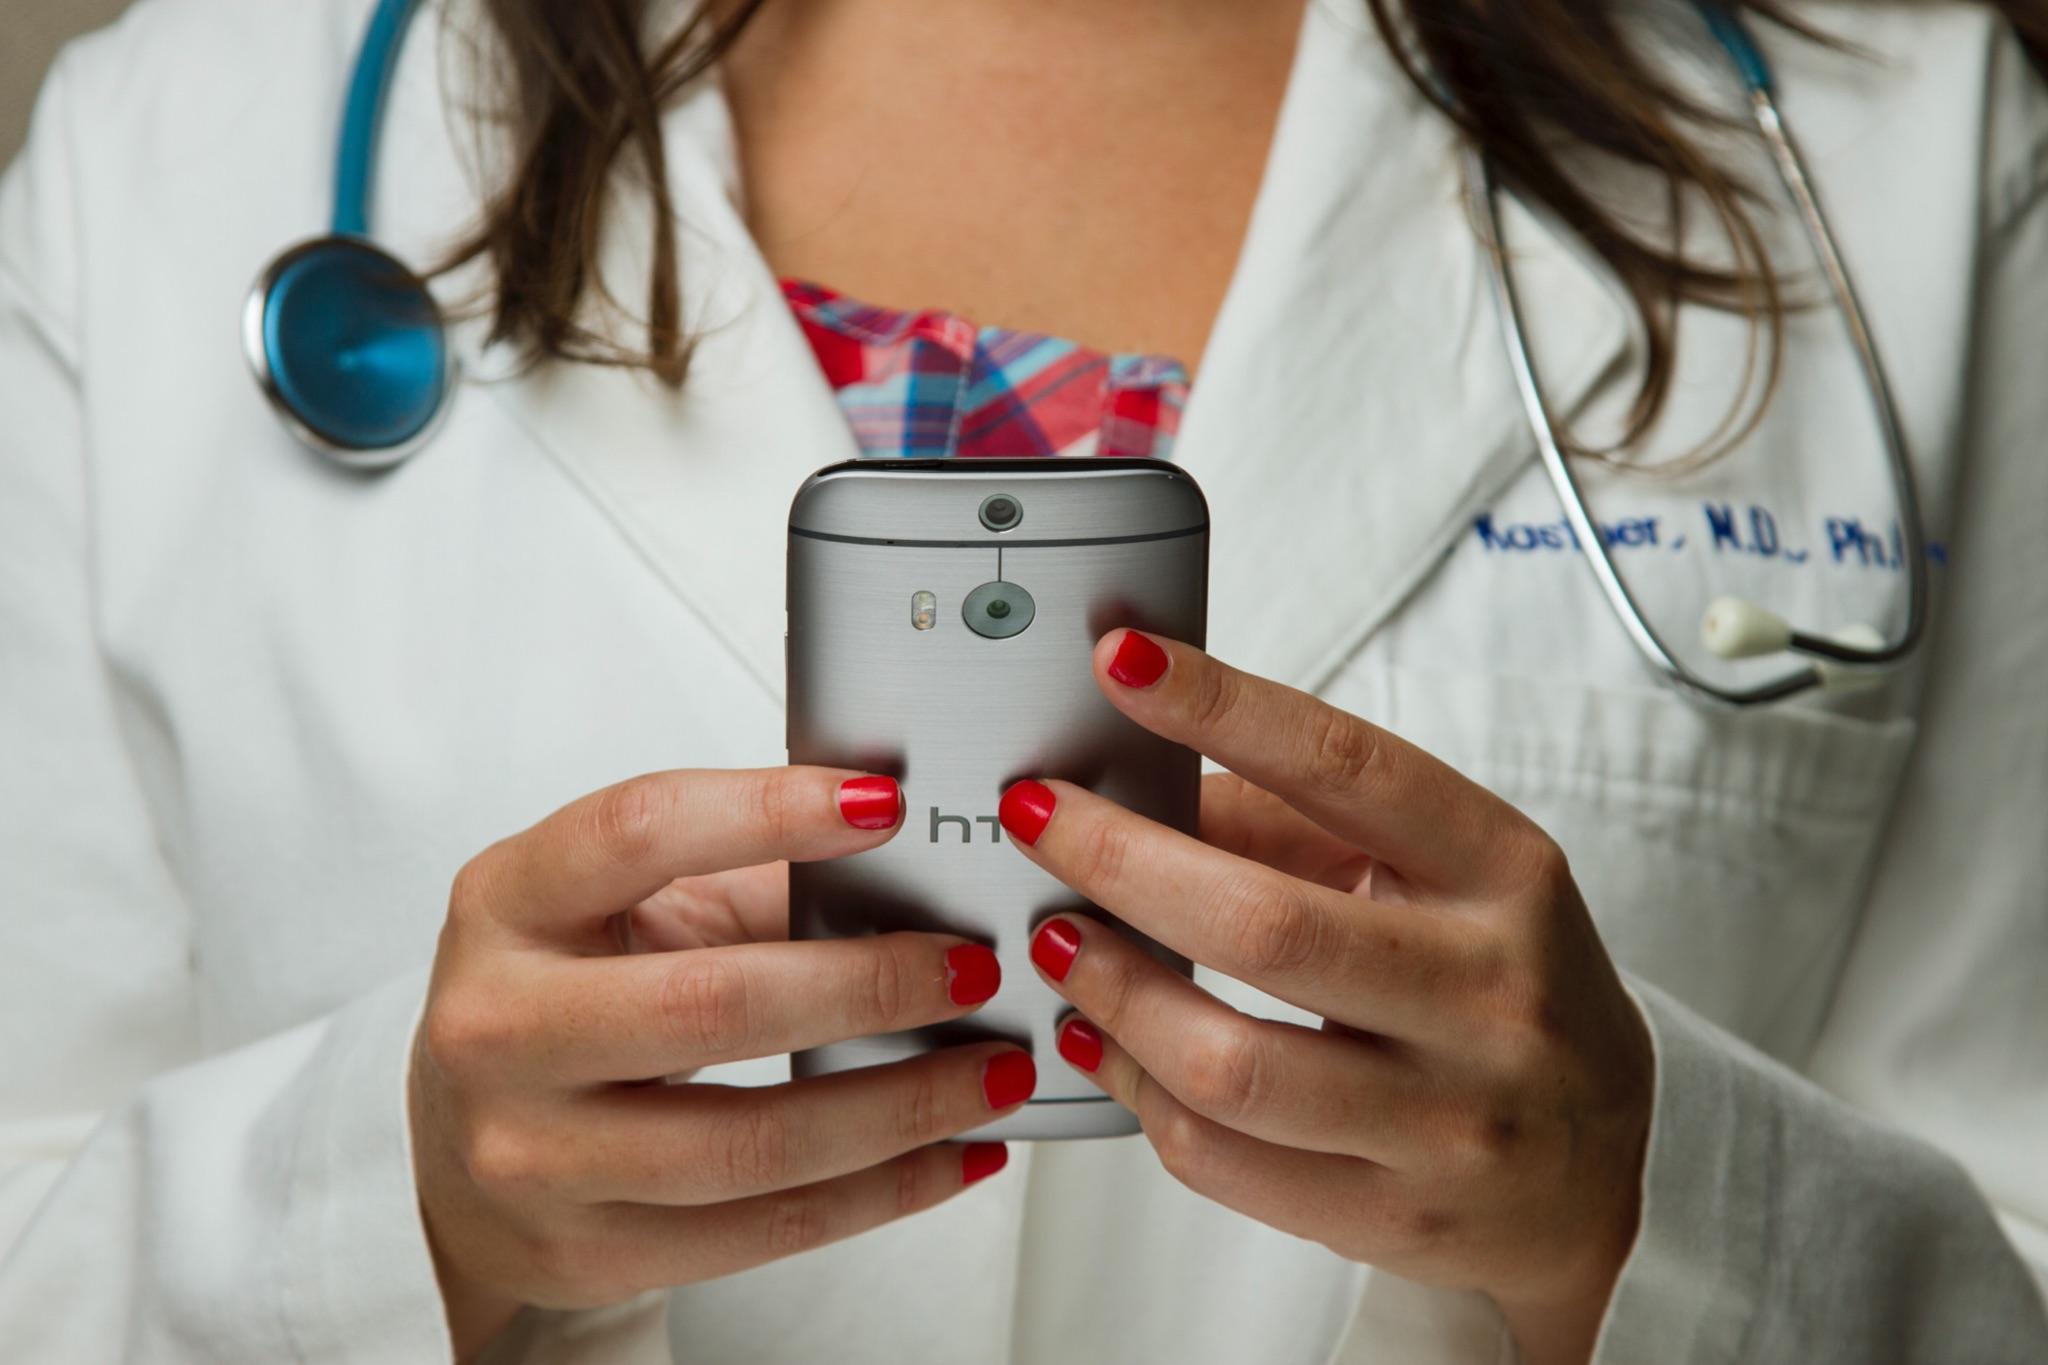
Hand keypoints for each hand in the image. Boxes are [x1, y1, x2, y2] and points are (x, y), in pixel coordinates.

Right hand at [411, 768, 1033, 1358]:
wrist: (460, 1145)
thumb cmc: (562, 994)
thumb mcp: (621, 907)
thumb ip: (750, 881)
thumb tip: (910, 875)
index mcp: (508, 903)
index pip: (638, 832)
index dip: (768, 811)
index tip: (884, 804)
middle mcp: (500, 1027)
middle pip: (713, 1004)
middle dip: (871, 984)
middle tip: (974, 966)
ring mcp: (534, 1154)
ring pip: (753, 1140)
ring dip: (903, 1105)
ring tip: (992, 1069)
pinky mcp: (587, 1250)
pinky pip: (764, 1230)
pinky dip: (881, 1192)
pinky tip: (952, 1155)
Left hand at [998, 632, 1652, 1364]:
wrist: (1603, 1170)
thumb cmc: (1494, 985)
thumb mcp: (1439, 878)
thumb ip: (1292, 824)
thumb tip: (1130, 783)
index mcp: (1504, 872)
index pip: (1350, 770)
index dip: (1224, 710)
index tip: (1121, 663)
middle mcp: (1489, 995)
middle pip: (1265, 927)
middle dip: (1119, 862)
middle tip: (1037, 819)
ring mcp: (1447, 1122)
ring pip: (1228, 1066)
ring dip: (1111, 991)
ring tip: (1056, 939)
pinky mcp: (1392, 1217)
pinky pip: (1221, 1160)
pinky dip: (1134, 1090)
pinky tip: (1099, 1039)